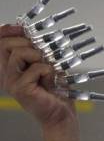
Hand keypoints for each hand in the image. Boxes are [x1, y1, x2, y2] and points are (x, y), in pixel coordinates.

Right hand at [0, 25, 79, 140]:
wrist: (60, 111)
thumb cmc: (55, 87)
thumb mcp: (46, 62)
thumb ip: (35, 49)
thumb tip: (28, 30)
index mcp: (11, 67)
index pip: (0, 43)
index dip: (8, 31)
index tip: (21, 28)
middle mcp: (7, 75)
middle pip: (6, 44)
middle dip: (27, 43)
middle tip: (41, 54)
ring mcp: (11, 83)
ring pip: (19, 53)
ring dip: (39, 57)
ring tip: (47, 69)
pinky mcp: (21, 90)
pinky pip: (36, 68)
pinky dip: (48, 70)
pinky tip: (50, 81)